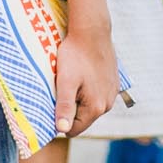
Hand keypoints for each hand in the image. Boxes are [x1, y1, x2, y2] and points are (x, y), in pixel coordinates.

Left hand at [52, 7, 117, 136]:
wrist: (92, 32)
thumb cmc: (75, 56)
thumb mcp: (65, 82)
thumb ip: (64, 107)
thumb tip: (62, 130)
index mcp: (96, 107)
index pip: (74, 129)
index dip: (59, 121)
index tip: (50, 105)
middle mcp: (108, 104)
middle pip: (82, 118)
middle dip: (68, 108)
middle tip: (59, 89)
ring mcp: (112, 93)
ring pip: (88, 106)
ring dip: (76, 98)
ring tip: (69, 80)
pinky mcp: (112, 83)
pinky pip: (96, 94)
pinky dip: (86, 89)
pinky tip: (80, 75)